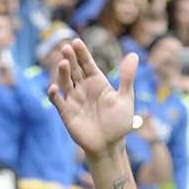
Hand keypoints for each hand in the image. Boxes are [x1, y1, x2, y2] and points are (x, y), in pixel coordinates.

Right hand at [47, 40, 138, 157]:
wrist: (109, 146)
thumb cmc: (119, 123)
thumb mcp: (125, 99)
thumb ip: (127, 78)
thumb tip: (134, 55)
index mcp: (97, 82)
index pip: (87, 63)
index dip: (81, 53)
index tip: (76, 42)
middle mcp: (83, 88)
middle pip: (74, 70)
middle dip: (70, 58)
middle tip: (66, 47)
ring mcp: (73, 99)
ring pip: (65, 82)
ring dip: (62, 73)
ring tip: (63, 63)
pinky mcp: (66, 113)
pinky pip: (57, 101)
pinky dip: (54, 95)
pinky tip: (54, 88)